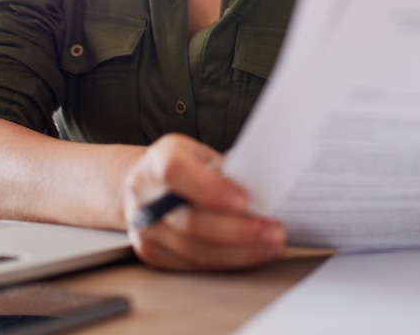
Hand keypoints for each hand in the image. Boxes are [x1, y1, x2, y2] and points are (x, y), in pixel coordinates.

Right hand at [123, 133, 286, 270]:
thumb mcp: (201, 155)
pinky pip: (195, 264)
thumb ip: (224, 170)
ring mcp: (145, 229)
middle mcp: (145, 197)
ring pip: (196, 250)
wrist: (148, 186)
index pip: (176, 173)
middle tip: (274, 231)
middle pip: (191, 222)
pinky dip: (229, 261)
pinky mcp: (152, 254)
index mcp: (157, 162)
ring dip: (241, 252)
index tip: (244, 200)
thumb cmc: (185, 167)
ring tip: (272, 246)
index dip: (209, 189)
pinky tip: (253, 254)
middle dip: (239, 230)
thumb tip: (265, 192)